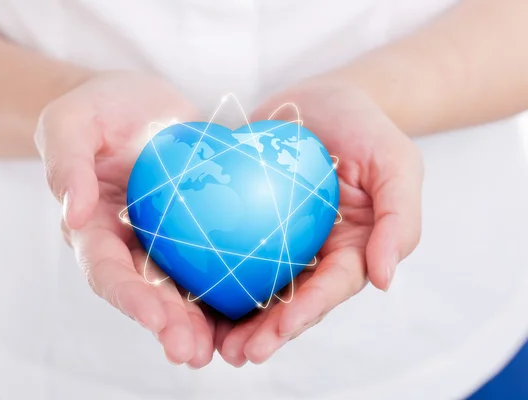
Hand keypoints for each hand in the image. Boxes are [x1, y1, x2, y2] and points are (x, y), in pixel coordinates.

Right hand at [34, 71, 215, 367]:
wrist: (141, 103)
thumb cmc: (99, 107)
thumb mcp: (71, 122)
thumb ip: (66, 163)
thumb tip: (73, 214)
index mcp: (93, 228)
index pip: (106, 270)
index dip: (129, 297)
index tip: (155, 318)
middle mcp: (128, 245)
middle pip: (146, 293)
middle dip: (167, 326)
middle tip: (192, 353)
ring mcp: (163, 241)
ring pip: (181, 288)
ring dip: (199, 322)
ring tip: (224, 351)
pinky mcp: (196, 231)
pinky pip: (213, 260)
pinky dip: (229, 286)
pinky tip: (257, 306)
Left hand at [217, 80, 423, 365]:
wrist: (322, 100)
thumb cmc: (365, 128)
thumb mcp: (396, 163)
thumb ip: (401, 218)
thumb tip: (386, 279)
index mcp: (352, 249)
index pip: (330, 288)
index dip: (305, 313)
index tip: (276, 333)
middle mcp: (316, 254)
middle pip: (292, 301)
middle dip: (267, 332)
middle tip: (237, 354)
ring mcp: (281, 242)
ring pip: (259, 289)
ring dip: (237, 320)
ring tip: (212, 346)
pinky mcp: (251, 225)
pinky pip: (232, 253)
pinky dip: (214, 279)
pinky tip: (190, 298)